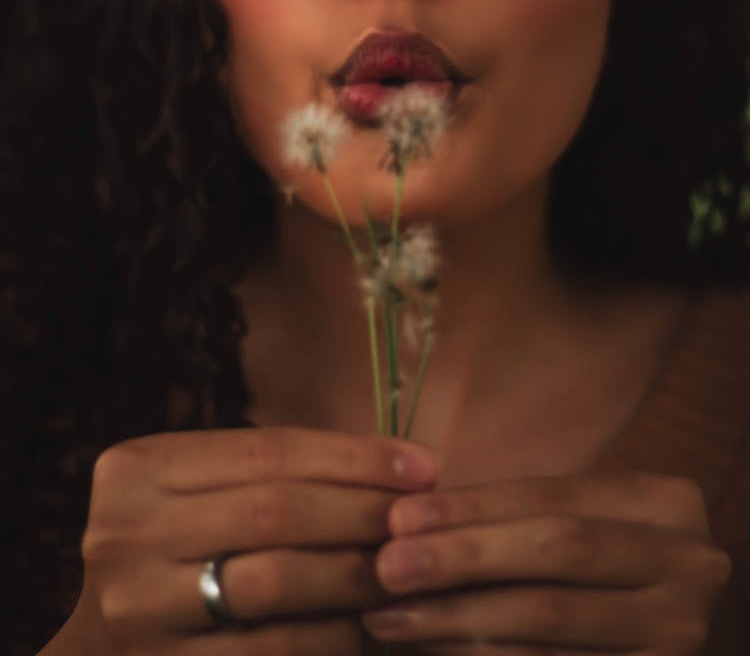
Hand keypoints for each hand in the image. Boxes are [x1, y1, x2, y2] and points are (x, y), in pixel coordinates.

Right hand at [72, 426, 439, 654]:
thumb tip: (402, 469)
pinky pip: (273, 650)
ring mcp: (138, 608)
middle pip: (275, 511)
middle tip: (425, 516)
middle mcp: (124, 533)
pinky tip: (372, 622)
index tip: (422, 465)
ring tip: (409, 566)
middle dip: (363, 510)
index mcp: (137, 469)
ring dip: (357, 573)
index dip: (353, 456)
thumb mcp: (200, 490)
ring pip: (277, 582)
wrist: (102, 647)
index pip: (268, 450)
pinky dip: (333, 634)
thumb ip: (276, 473)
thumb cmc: (177, 547)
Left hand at [361, 470, 730, 654]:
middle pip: (554, 552)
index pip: (552, 497)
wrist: (657, 622)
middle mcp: (690, 564)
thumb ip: (509, 517)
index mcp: (665, 503)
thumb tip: (403, 521)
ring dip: (458, 619)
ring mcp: (682, 633)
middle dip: (462, 557)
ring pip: (549, 622)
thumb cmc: (595, 560)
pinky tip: (435, 652)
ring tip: (391, 617)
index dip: (471, 507)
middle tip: (385, 566)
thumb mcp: (575, 522)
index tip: (397, 517)